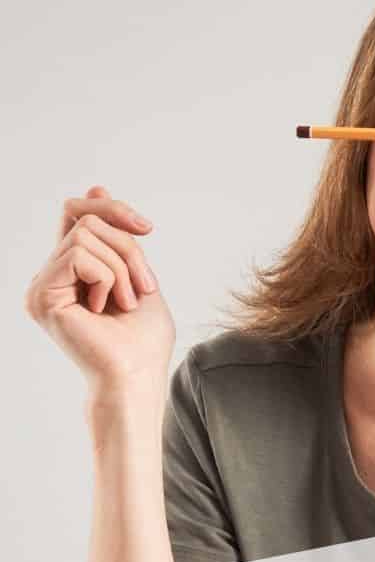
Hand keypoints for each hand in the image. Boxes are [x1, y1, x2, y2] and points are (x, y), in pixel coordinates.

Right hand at [25, 186, 174, 398]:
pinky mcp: (42, 295)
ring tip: (126, 302)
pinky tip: (106, 308)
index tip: (146, 228)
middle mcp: (50, 276)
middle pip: (86, 218)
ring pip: (86, 234)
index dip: (110, 208)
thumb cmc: (143, 340)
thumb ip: (118, 238)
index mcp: (71, 271)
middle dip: (128, 247)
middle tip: (145, 287)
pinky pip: (79, 255)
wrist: (137, 376)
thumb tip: (96, 185)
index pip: (77, 214)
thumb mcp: (138, 275)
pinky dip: (107, 277)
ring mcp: (42, 285)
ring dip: (122, 267)